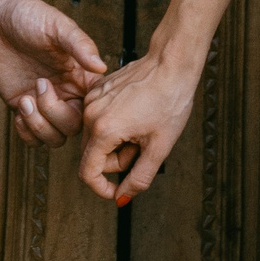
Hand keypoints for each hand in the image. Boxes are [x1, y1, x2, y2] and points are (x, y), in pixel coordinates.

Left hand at [0, 0, 107, 145]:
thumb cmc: (29, 15)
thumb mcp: (57, 26)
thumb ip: (80, 45)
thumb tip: (102, 66)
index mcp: (81, 74)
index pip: (96, 106)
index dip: (88, 111)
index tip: (71, 96)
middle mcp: (66, 91)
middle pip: (74, 126)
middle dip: (56, 114)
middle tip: (40, 85)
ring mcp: (44, 101)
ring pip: (55, 137)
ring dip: (40, 126)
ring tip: (26, 100)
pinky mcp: (22, 106)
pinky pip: (33, 137)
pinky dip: (27, 133)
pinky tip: (19, 108)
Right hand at [76, 51, 198, 204]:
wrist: (172, 63)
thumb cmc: (170, 100)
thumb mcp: (159, 148)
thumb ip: (138, 179)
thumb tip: (122, 198)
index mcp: (103, 129)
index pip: (87, 173)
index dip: (102, 188)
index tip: (117, 191)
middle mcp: (91, 113)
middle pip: (92, 157)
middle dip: (116, 161)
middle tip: (141, 148)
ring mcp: (92, 99)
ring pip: (96, 139)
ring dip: (116, 144)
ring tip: (140, 130)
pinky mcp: (97, 90)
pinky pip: (98, 120)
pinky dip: (114, 126)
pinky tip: (134, 116)